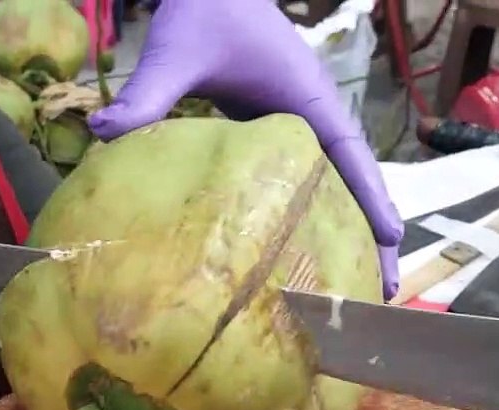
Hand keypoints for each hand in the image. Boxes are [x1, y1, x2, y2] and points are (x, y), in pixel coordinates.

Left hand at [87, 0, 402, 298]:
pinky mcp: (274, 129)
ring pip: (332, 182)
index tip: (393, 242)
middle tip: (379, 293)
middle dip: (370, 233)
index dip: (371, 199)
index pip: (350, 154)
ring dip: (346, 228)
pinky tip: (297, 250)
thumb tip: (105, 133)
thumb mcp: (176, 50)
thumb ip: (148, 93)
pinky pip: (303, 177)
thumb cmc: (203, 8)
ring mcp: (298, 122)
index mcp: (307, 98)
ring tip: (350, 287)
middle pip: (351, 181)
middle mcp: (312, 114)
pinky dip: (312, 212)